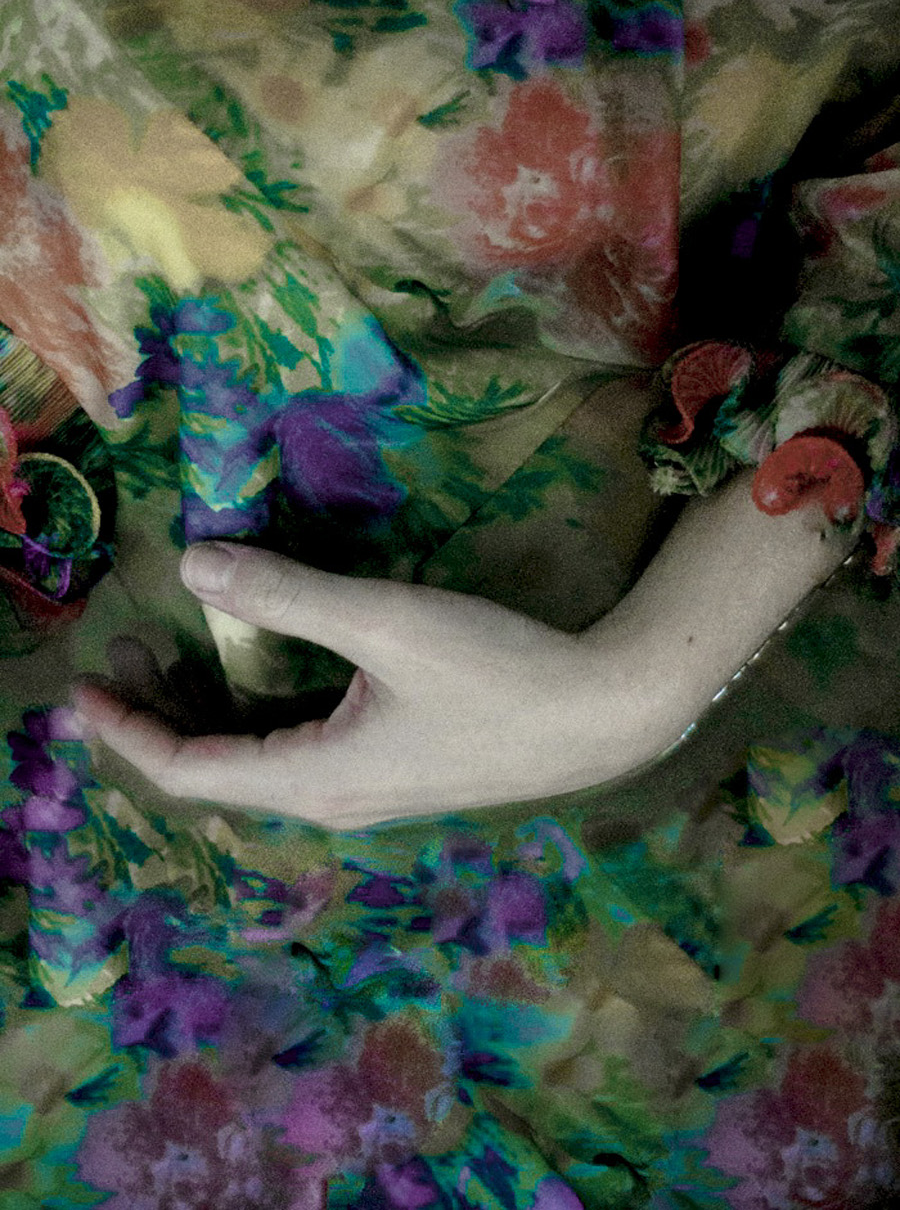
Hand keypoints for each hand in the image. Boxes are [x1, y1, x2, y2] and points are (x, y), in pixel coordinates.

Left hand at [74, 542, 621, 828]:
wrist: (604, 715)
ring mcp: (368, 790)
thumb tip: (194, 566)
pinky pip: (300, 750)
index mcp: (315, 777)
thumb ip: (289, 595)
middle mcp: (331, 798)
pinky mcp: (398, 771)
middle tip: (127, 652)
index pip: (190, 770)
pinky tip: (271, 672)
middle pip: (220, 770)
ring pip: (262, 760)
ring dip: (214, 711)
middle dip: (163, 714)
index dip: (128, 731)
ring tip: (181, 654)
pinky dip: (261, 713)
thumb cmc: (500, 673)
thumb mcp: (387, 624)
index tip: (85, 687)